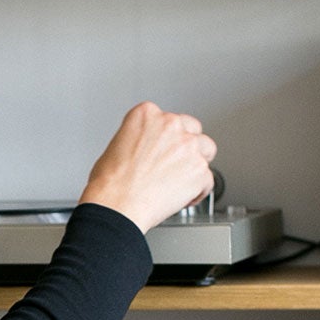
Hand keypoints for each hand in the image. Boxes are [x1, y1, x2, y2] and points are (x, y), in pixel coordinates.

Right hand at [79, 101, 216, 232]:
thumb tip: (151, 150)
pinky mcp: (200, 170)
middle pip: (192, 130)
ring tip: (182, 179)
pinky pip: (208, 180)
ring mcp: (188, 146)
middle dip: (186, 145)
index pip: (168, 118)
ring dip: (197, 163)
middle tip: (174, 163)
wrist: (117, 205)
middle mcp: (170, 125)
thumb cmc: (111, 182)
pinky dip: (198, 190)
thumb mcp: (117, 145)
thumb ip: (141, 139)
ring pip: (207, 150)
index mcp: (147, 114)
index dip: (167, 136)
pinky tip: (183, 197)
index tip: (162, 148)